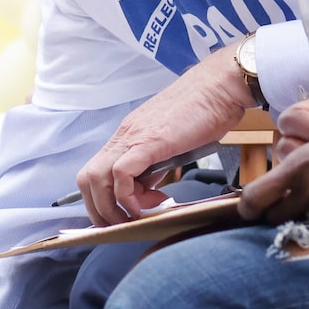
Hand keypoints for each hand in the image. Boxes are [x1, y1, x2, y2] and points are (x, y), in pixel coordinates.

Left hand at [76, 50, 252, 225]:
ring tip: (138, 215)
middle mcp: (124, 137)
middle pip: (86, 179)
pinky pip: (121, 174)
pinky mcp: (149, 141)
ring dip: (111, 207)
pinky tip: (151, 202)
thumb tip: (146, 191)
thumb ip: (154, 167)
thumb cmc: (204, 112)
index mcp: (127, 137)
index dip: (102, 200)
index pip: (95, 173)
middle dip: (99, 210)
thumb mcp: (171, 146)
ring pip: (96, 179)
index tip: (126, 213)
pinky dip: (129, 197)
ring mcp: (133, 138)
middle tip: (124, 222)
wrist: (221, 85)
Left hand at [237, 122, 308, 229]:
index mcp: (301, 163)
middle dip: (278, 217)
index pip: (254, 196)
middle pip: (273, 218)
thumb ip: (304, 168)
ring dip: (305, 223)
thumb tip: (285, 186)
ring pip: (300, 227)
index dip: (248, 208)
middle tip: (290, 211)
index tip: (250, 211)